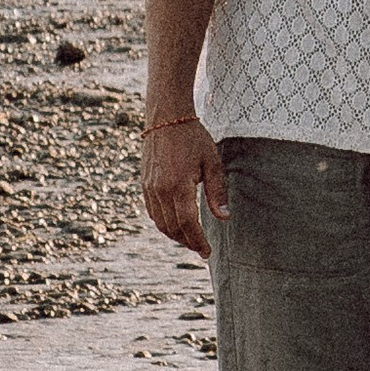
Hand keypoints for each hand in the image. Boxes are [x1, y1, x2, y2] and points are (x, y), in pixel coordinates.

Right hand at [141, 115, 226, 258]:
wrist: (166, 118)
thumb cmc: (193, 138)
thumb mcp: (212, 162)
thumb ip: (217, 192)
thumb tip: (224, 217)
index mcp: (178, 185)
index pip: (187, 223)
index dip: (198, 241)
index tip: (207, 252)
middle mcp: (160, 190)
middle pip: (173, 227)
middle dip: (187, 242)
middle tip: (201, 249)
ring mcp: (149, 188)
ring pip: (160, 223)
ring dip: (175, 236)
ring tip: (191, 240)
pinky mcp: (145, 184)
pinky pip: (153, 212)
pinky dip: (164, 224)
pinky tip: (176, 225)